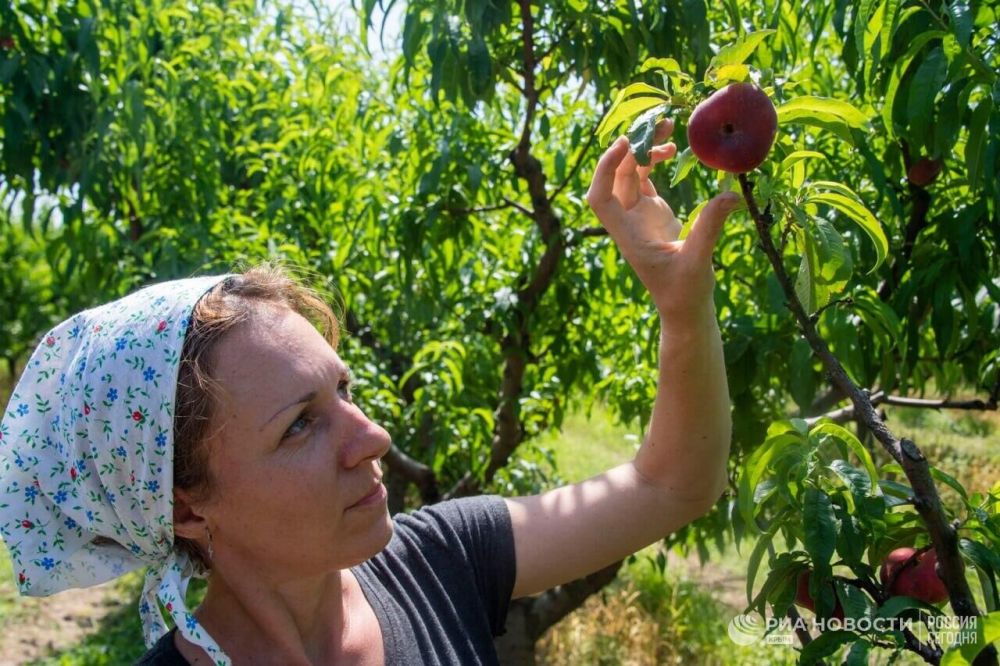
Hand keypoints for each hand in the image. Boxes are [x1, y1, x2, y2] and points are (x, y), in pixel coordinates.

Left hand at [586, 119, 740, 326]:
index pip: (600, 197)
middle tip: (660, 126)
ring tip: (668, 131)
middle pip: (616, 177)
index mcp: (628, 234)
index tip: (626, 145)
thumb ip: (711, 227)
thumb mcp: (698, 260)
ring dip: (643, 151)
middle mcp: (628, 222)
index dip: (605, 169)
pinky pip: (644, 181)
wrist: (684, 307)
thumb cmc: (685, 291)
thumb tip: (732, 196)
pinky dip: (652, 163)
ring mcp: (639, 216)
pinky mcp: (652, 214)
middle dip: (632, 148)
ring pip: (630, 175)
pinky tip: (670, 151)